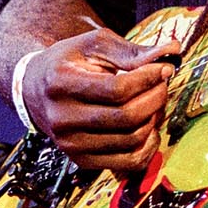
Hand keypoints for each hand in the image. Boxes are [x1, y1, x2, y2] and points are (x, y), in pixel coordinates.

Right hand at [21, 28, 178, 171]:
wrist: (35, 90)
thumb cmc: (70, 62)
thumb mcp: (94, 45)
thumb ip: (132, 51)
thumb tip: (172, 52)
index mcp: (61, 83)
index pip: (117, 89)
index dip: (148, 79)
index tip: (164, 69)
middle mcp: (62, 119)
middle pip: (126, 117)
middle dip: (155, 99)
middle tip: (162, 84)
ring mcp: (70, 144)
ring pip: (130, 140)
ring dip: (153, 119)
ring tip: (154, 101)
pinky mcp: (81, 160)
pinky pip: (127, 162)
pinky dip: (148, 147)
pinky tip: (150, 127)